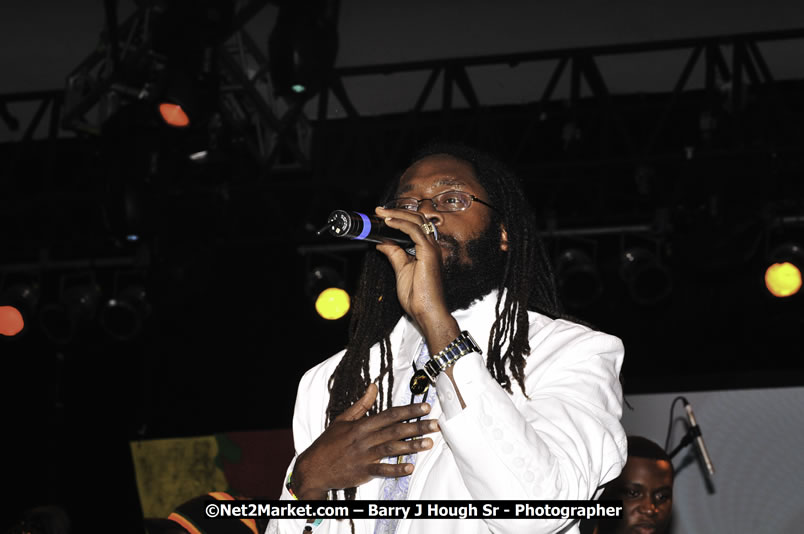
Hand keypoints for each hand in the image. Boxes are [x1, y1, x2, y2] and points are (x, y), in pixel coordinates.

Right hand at [290, 383, 439, 499]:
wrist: (313, 468)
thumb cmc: (329, 443)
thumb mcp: (343, 420)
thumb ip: (362, 404)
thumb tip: (373, 386)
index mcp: (361, 425)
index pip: (389, 415)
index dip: (408, 410)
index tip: (425, 407)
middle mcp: (364, 439)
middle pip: (394, 430)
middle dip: (416, 426)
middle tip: (436, 424)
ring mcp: (364, 456)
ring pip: (391, 449)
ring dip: (411, 446)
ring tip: (429, 443)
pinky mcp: (362, 472)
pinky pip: (381, 470)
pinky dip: (395, 469)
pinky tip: (410, 467)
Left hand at [375, 207, 459, 350]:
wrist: (426, 312)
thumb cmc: (418, 297)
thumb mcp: (401, 270)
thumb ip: (394, 254)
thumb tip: (382, 242)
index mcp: (427, 250)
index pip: (416, 226)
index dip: (400, 217)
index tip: (382, 216)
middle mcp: (432, 246)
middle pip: (417, 219)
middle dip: (397, 212)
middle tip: (379, 211)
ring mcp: (432, 249)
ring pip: (417, 221)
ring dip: (397, 214)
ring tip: (381, 213)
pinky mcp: (429, 253)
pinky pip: (415, 231)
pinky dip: (401, 224)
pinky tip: (389, 222)